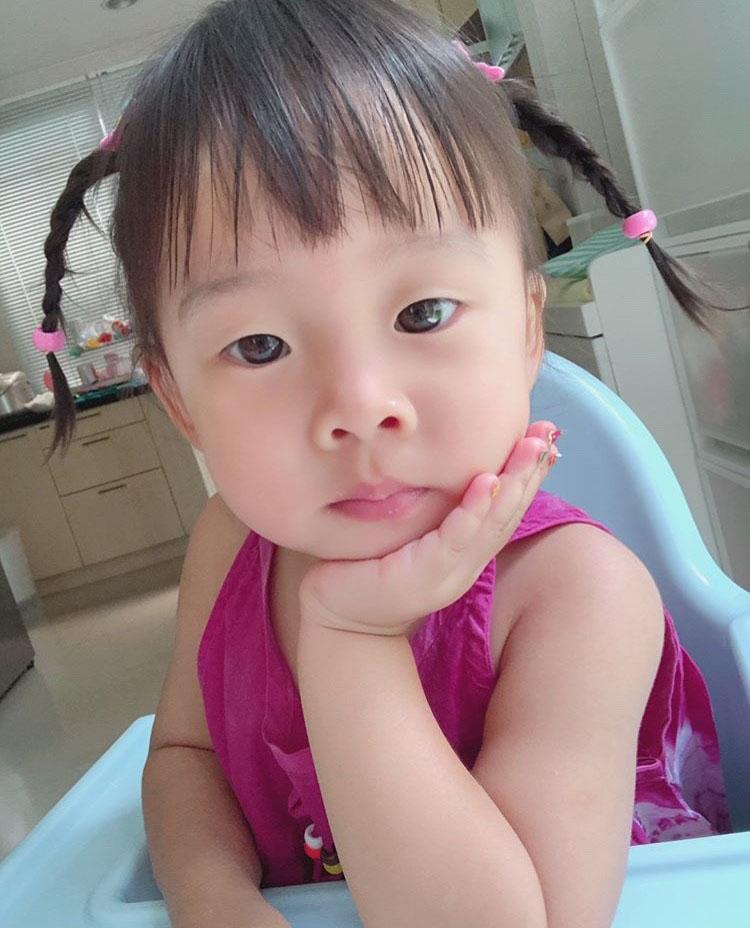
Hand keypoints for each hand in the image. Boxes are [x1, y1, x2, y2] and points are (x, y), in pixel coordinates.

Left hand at [298, 420, 560, 637]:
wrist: (336, 616)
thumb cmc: (368, 567)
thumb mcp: (409, 533)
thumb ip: (433, 509)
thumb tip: (446, 466)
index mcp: (466, 553)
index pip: (506, 510)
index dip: (529, 476)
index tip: (548, 439)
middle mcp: (466, 565)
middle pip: (509, 513)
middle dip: (531, 471)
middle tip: (550, 434)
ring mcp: (448, 573)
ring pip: (492, 524)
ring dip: (515, 483)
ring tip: (532, 449)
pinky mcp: (423, 575)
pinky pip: (456, 538)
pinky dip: (475, 509)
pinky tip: (488, 482)